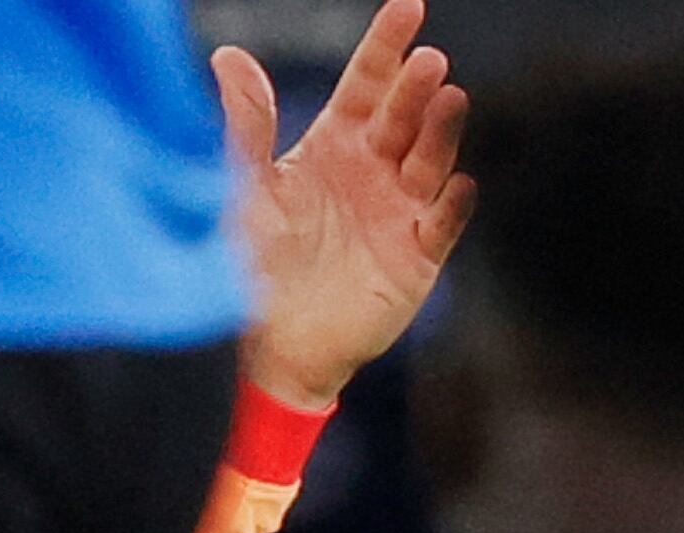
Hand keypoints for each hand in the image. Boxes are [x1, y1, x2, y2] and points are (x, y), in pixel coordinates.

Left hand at [225, 0, 476, 416]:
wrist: (271, 348)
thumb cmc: (252, 266)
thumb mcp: (245, 191)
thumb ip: (245, 126)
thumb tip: (227, 56)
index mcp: (335, 144)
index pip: (368, 83)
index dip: (387, 45)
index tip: (409, 7)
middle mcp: (374, 169)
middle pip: (403, 116)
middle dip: (417, 87)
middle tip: (428, 63)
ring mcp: (400, 210)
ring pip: (430, 159)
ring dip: (442, 131)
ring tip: (448, 100)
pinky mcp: (417, 257)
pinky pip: (442, 224)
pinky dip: (452, 205)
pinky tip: (456, 185)